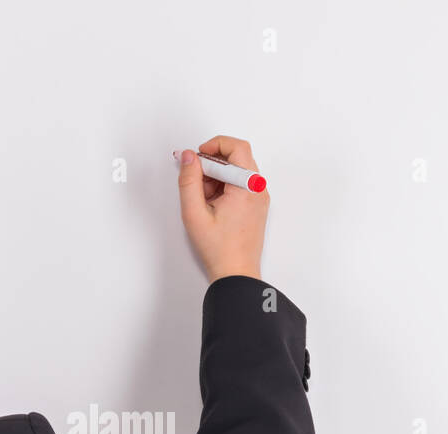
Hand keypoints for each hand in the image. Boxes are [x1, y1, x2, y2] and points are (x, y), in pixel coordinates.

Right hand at [177, 135, 267, 281]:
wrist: (236, 274)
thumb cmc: (219, 249)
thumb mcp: (194, 213)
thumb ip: (189, 180)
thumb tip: (188, 157)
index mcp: (248, 187)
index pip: (236, 148)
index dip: (213, 146)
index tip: (197, 156)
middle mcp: (258, 189)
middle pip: (237, 158)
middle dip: (213, 163)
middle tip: (195, 181)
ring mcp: (259, 198)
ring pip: (238, 171)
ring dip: (217, 177)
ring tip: (203, 199)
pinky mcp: (256, 206)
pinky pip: (240, 185)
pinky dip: (224, 187)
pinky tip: (211, 205)